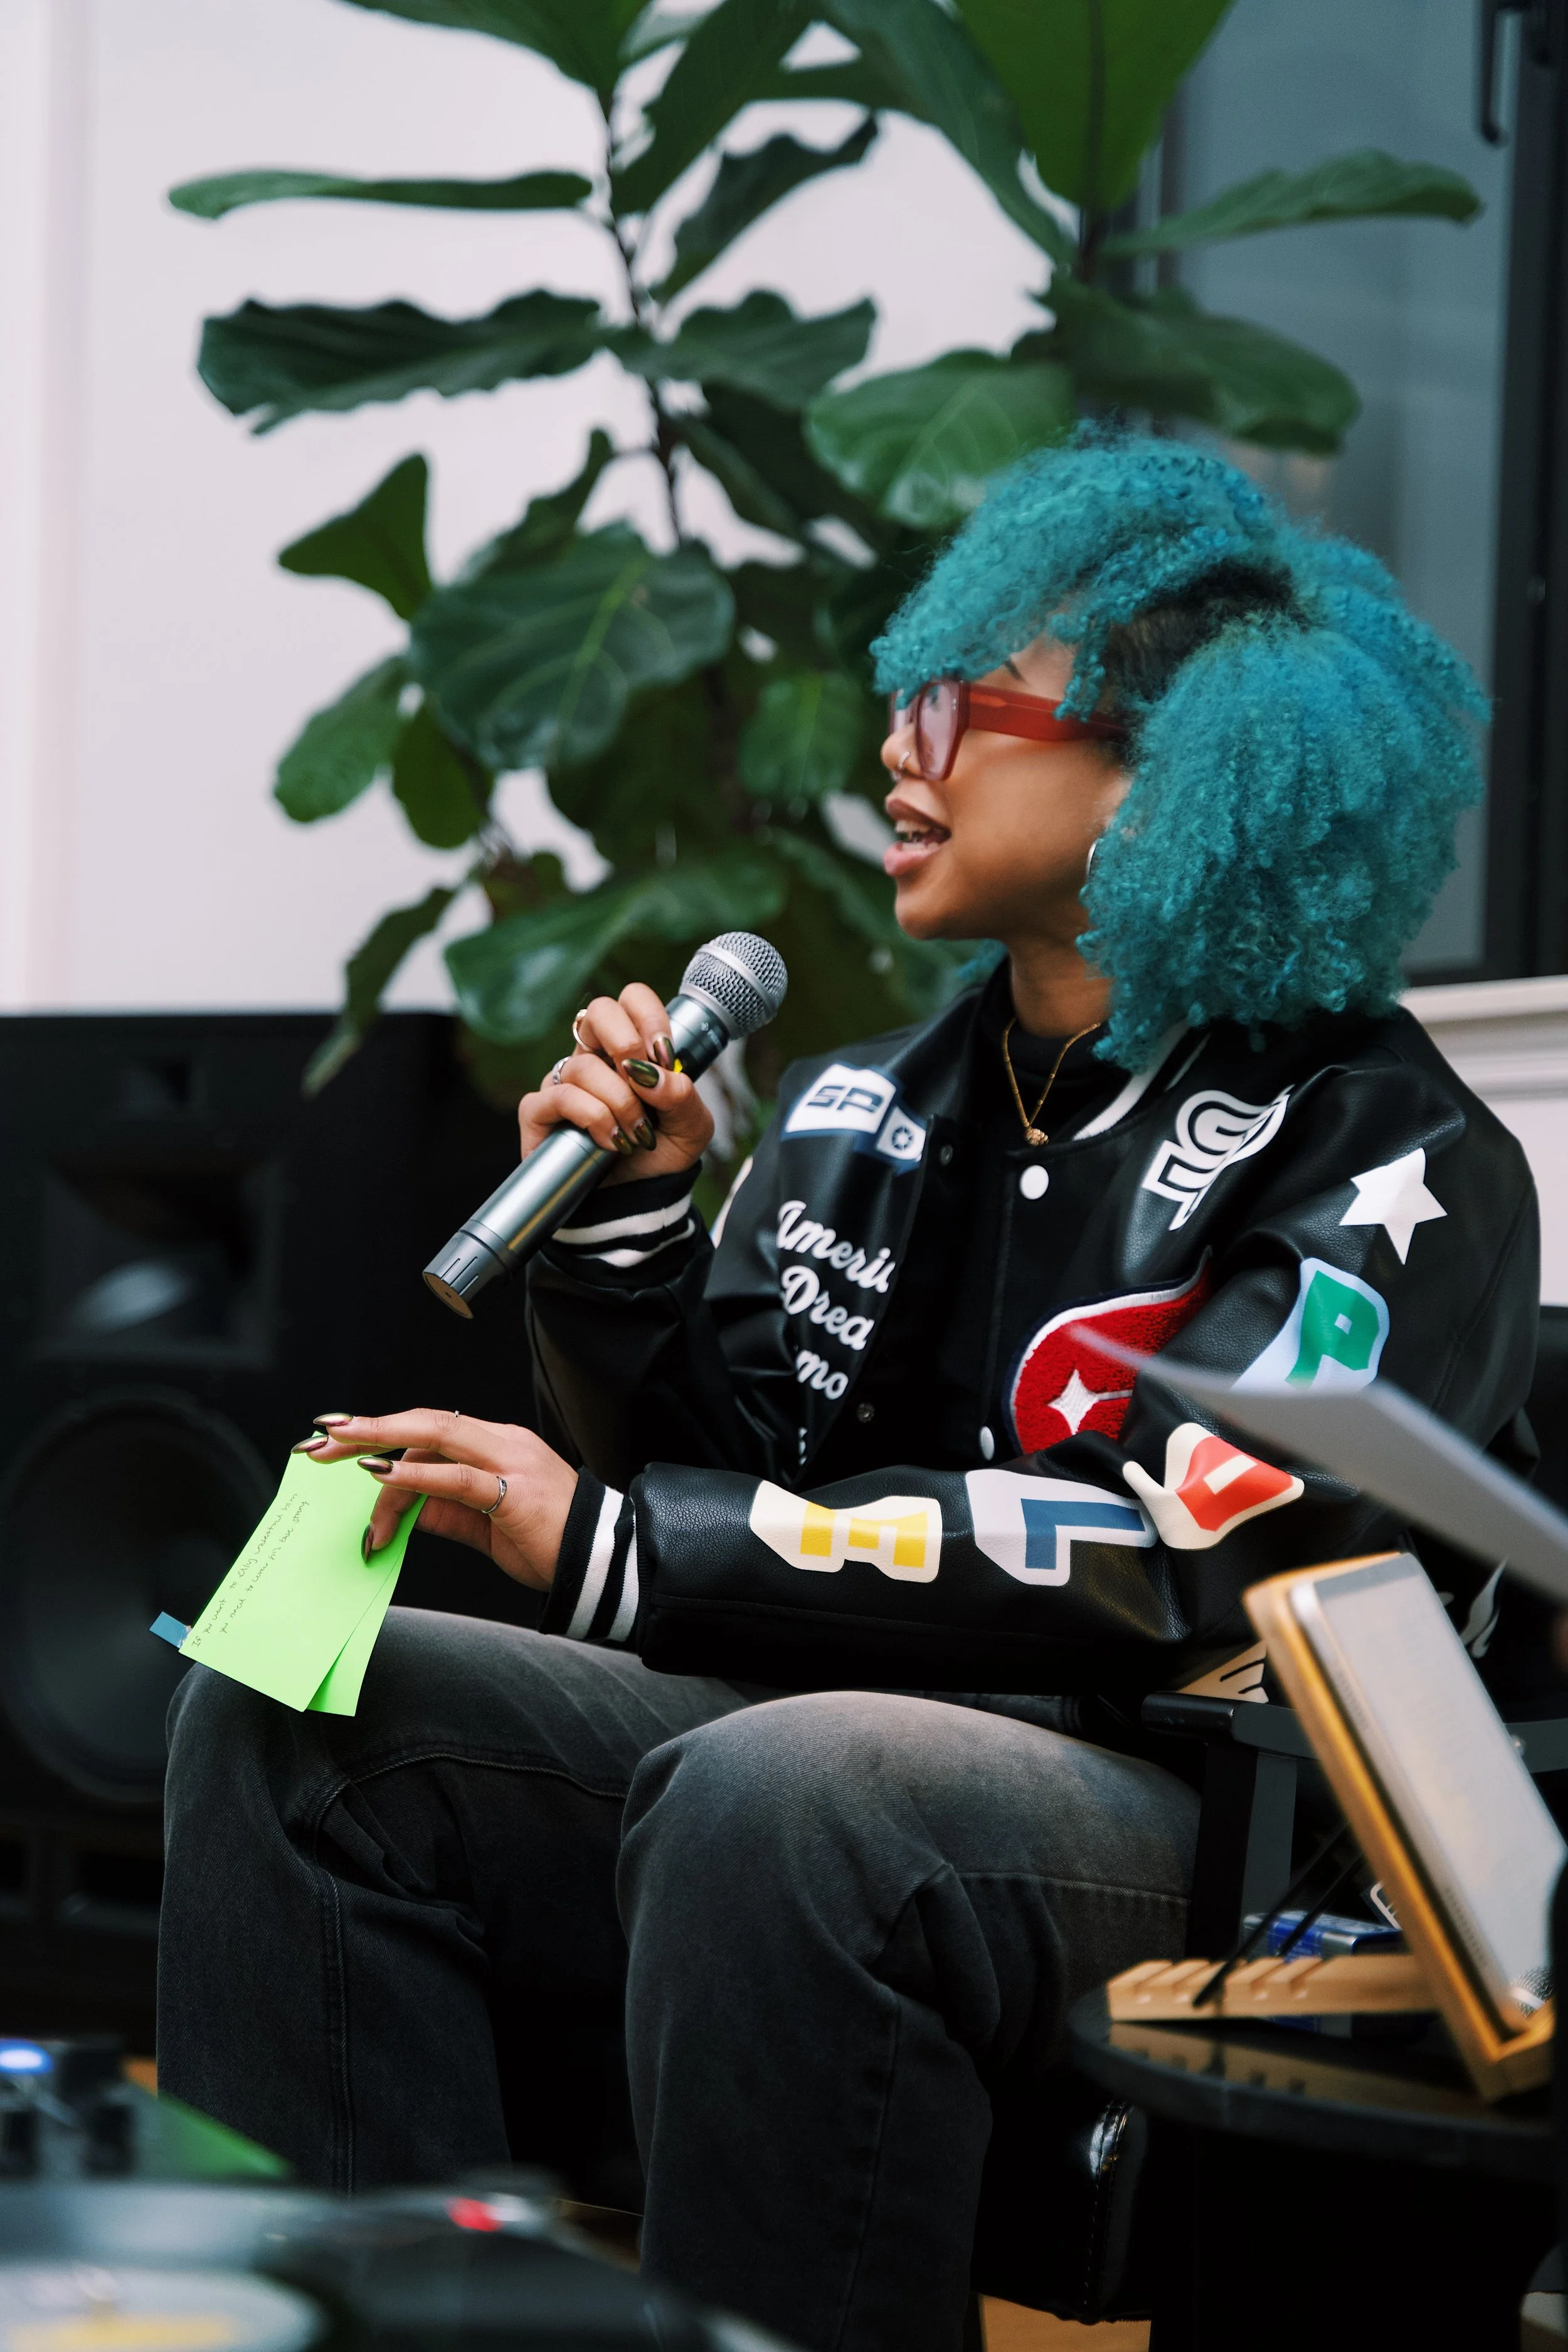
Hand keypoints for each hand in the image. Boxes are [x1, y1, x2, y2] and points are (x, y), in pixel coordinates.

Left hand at [298, 1412, 576, 1589]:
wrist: (603, 1563)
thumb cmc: (548, 1541)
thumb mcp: (484, 1524)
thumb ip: (443, 1510)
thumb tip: (396, 1506)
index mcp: (496, 1445)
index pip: (429, 1430)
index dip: (381, 1433)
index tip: (337, 1443)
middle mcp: (502, 1442)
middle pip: (425, 1422)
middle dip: (369, 1429)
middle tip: (320, 1441)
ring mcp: (511, 1462)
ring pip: (436, 1438)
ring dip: (382, 1444)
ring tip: (340, 1456)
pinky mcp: (515, 1492)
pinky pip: (457, 1478)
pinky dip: (416, 1475)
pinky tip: (382, 1477)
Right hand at [517, 983, 712, 1187]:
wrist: (634, 1202)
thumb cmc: (658, 1157)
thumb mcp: (691, 1129)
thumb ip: (684, 1097)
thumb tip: (652, 1075)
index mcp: (630, 1050)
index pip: (631, 1000)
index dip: (649, 1017)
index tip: (665, 1056)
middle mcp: (593, 1058)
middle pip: (597, 1010)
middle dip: (626, 1042)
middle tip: (642, 1081)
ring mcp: (563, 1083)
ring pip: (584, 1066)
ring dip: (619, 1102)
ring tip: (635, 1135)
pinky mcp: (539, 1113)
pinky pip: (560, 1097)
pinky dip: (593, 1118)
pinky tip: (609, 1142)